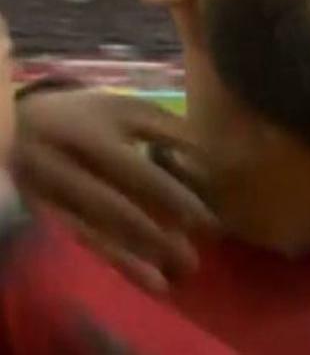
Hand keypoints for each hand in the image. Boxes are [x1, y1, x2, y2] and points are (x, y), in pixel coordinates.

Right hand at [11, 89, 216, 292]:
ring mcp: (52, 197)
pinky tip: (153, 282)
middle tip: (195, 256)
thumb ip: (166, 129)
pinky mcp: (49, 217)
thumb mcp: (126, 108)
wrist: (16, 124)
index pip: (136, 173)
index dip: (172, 198)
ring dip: (140, 258)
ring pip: (98, 234)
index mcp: (89, 137)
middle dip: (157, 235)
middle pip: (115, 210)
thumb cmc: (88, 115)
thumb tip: (209, 159)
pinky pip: (88, 244)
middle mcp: (64, 169)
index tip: (207, 220)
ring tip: (178, 275)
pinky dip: (122, 264)